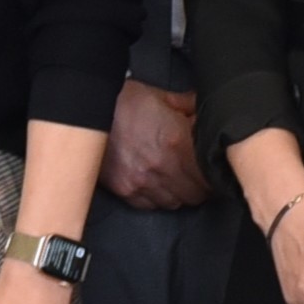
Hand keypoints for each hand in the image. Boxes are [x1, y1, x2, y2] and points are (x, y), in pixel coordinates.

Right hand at [105, 80, 207, 214]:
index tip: (214, 172)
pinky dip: (156, 199)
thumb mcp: (164, 97)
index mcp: (178, 143)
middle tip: (197, 177)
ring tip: (177, 182)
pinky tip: (156, 186)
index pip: (209, 176)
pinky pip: (149, 206)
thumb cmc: (127, 101)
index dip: (215, 176)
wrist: (89, 110)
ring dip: (179, 195)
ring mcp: (143, 182)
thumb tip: (209, 113)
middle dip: (200, 187)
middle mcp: (163, 167)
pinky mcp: (125, 190)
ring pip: (174, 204)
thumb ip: (191, 107)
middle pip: (195, 195)